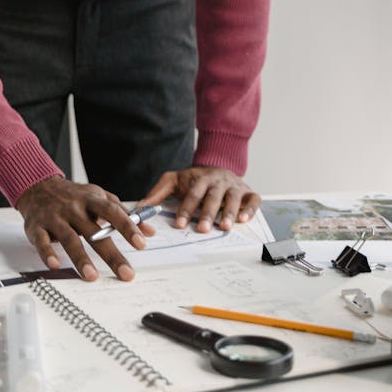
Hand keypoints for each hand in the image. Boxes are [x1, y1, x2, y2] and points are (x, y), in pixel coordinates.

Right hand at [14, 177, 156, 281]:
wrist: (39, 186)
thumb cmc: (75, 196)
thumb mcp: (100, 198)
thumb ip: (123, 213)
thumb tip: (149, 232)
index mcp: (91, 199)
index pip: (113, 212)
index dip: (127, 227)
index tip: (141, 244)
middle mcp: (74, 208)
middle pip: (94, 232)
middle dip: (111, 254)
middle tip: (126, 273)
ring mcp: (55, 217)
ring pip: (69, 238)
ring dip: (80, 258)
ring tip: (92, 276)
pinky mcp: (37, 227)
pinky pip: (42, 241)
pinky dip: (48, 253)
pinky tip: (56, 266)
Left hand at [139, 166, 259, 233]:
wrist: (219, 162)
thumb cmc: (195, 178)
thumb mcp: (174, 180)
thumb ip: (157, 193)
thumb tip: (138, 209)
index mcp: (199, 178)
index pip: (192, 194)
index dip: (186, 209)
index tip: (179, 224)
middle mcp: (217, 181)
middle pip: (212, 197)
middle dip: (207, 213)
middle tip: (202, 229)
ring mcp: (234, 186)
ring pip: (233, 198)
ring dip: (229, 212)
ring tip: (225, 227)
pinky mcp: (248, 192)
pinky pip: (252, 199)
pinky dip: (250, 209)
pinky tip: (243, 219)